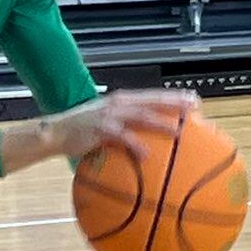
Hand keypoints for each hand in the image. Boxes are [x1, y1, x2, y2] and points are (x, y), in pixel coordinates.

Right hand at [45, 88, 201, 162]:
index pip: (151, 96)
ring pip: (141, 116)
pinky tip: (146, 154)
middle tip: (195, 106)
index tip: (193, 99)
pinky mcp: (101, 130)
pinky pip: (122, 137)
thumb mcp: (106, 124)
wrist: (56, 132)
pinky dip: (135, 145)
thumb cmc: (82, 131)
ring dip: (161, 122)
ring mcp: (110, 115)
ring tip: (178, 130)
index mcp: (121, 101)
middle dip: (174, 102)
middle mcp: (118, 104)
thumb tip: (146, 144)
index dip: (173, 96)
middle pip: (152, 101)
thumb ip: (125, 128)